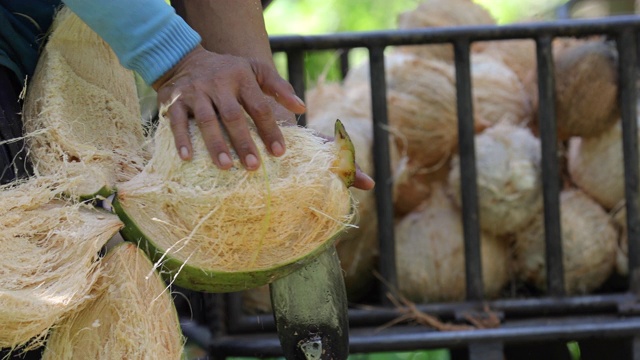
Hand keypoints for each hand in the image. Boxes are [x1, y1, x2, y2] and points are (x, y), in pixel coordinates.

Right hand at [152, 45, 305, 170]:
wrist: (184, 58)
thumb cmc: (228, 71)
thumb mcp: (255, 70)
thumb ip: (279, 88)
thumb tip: (301, 108)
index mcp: (241, 78)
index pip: (259, 107)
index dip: (269, 130)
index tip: (279, 152)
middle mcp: (218, 84)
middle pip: (233, 116)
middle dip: (243, 142)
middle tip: (253, 166)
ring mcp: (195, 92)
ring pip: (206, 120)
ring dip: (215, 144)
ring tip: (226, 166)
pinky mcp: (173, 100)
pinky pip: (176, 121)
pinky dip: (181, 139)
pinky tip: (187, 158)